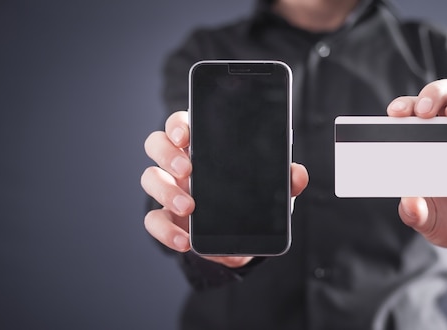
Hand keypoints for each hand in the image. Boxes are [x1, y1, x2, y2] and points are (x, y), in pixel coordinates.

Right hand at [140, 111, 308, 266]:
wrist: (239, 239)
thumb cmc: (250, 201)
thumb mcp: (270, 191)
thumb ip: (284, 181)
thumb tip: (297, 173)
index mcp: (203, 146)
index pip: (182, 123)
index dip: (179, 124)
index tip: (186, 133)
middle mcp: (180, 163)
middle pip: (157, 144)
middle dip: (168, 153)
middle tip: (188, 169)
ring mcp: (169, 190)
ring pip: (149, 178)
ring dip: (165, 190)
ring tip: (189, 206)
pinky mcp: (166, 219)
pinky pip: (153, 221)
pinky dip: (166, 232)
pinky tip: (185, 241)